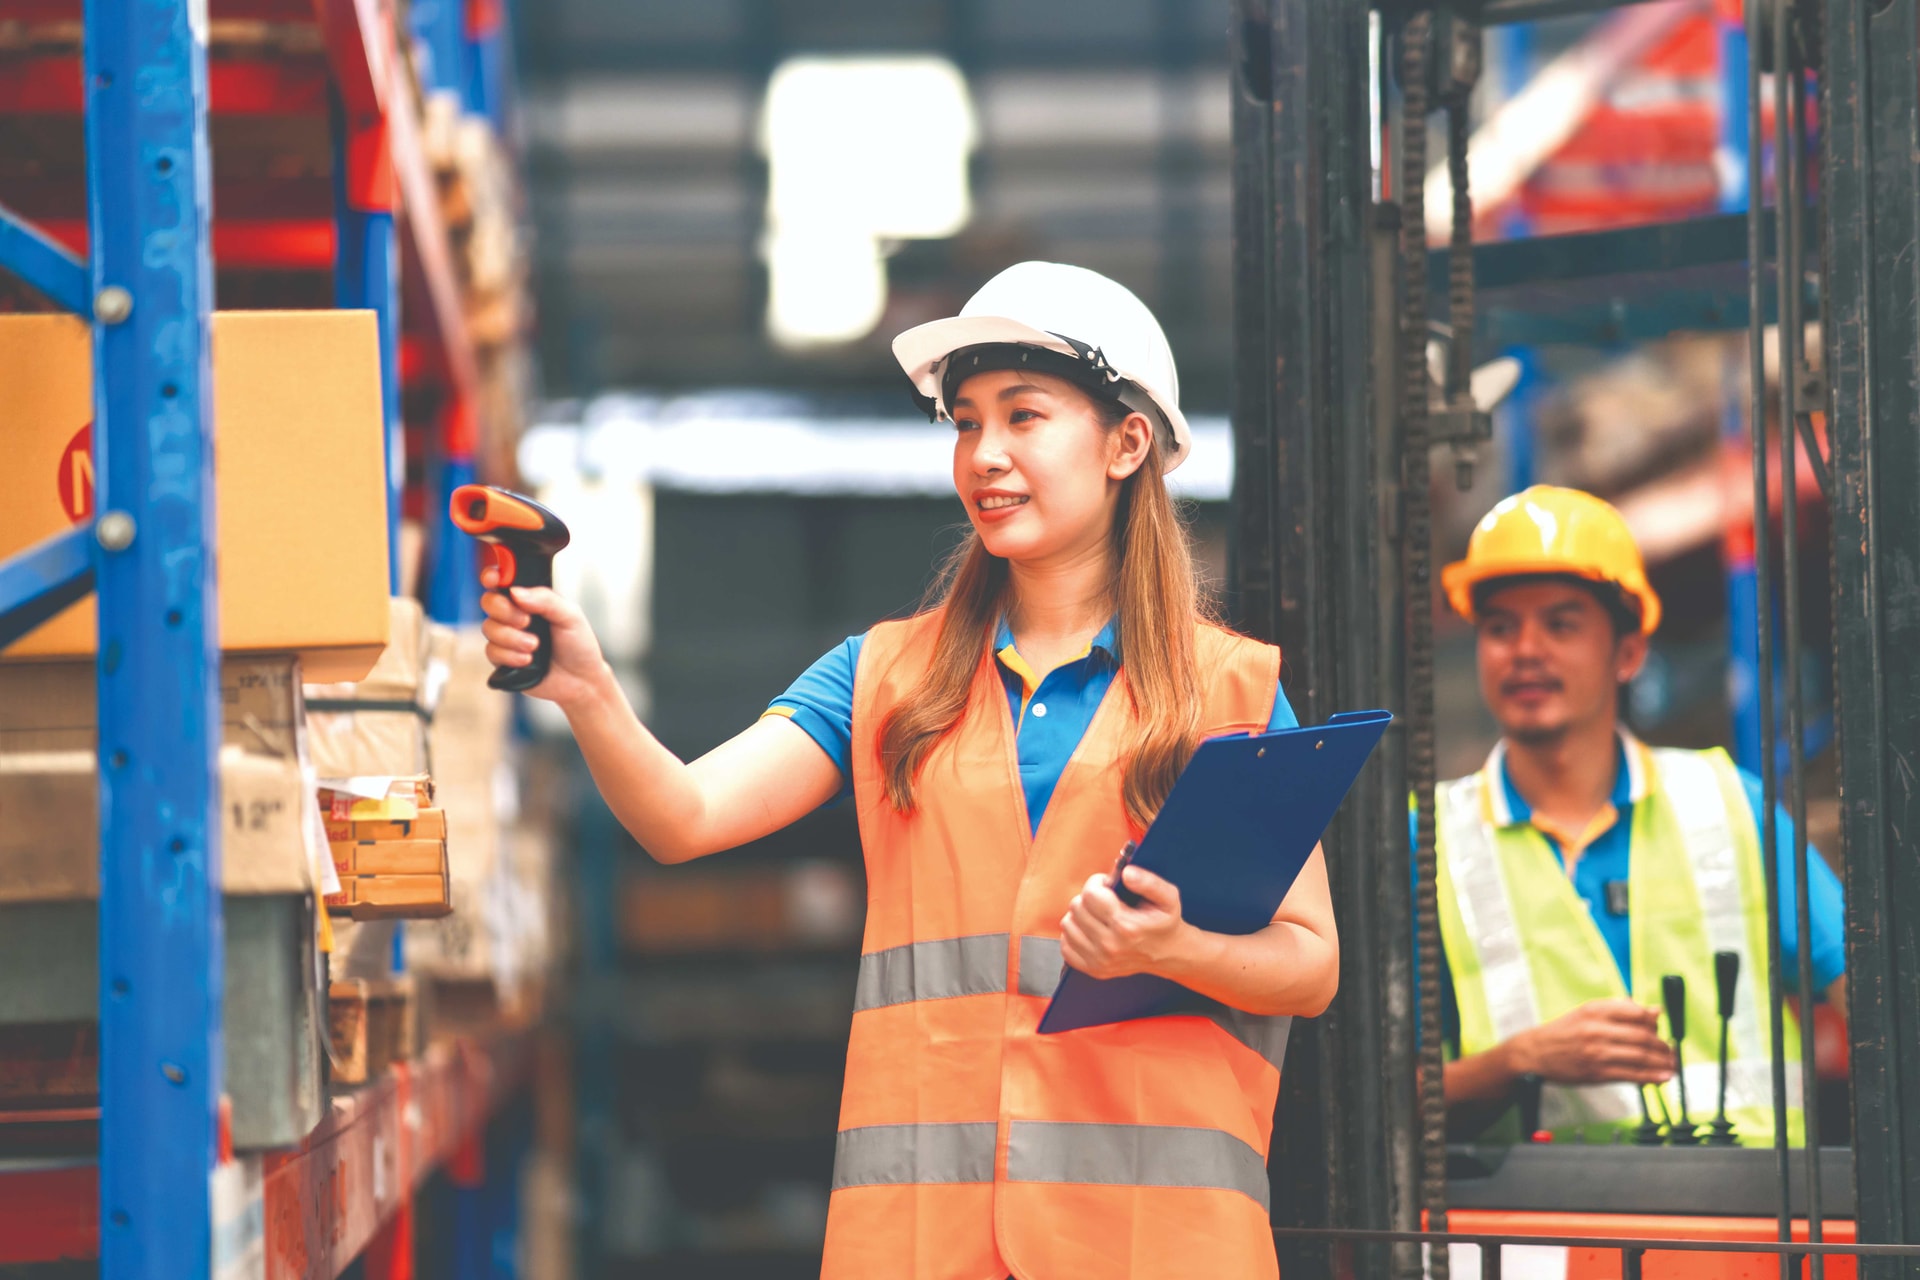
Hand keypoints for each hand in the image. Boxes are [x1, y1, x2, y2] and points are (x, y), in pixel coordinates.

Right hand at [478, 566, 609, 710]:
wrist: (581, 681)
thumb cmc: (579, 646)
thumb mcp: (571, 616)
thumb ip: (546, 600)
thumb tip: (516, 592)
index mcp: (531, 600)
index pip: (504, 581)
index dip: (492, 576)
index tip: (494, 579)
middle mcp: (515, 616)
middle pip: (489, 602)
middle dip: (504, 611)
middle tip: (527, 622)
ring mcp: (507, 637)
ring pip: (488, 628)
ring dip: (511, 638)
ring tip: (534, 646)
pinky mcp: (503, 659)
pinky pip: (492, 652)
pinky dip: (510, 656)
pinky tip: (528, 661)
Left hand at [1059, 863, 1191, 980]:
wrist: (1169, 953)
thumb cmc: (1165, 922)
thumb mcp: (1168, 897)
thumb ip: (1149, 881)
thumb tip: (1125, 873)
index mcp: (1126, 926)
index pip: (1090, 894)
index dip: (1097, 883)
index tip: (1108, 885)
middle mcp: (1110, 946)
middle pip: (1076, 907)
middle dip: (1089, 898)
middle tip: (1106, 901)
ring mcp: (1099, 960)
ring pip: (1067, 925)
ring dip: (1080, 916)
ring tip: (1099, 915)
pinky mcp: (1093, 969)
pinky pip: (1065, 946)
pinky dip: (1075, 935)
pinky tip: (1091, 931)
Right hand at [1508, 998, 1675, 1085]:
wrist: (1535, 1054)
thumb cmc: (1564, 1032)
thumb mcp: (1588, 1013)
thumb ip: (1621, 1010)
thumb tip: (1655, 1011)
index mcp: (1595, 1010)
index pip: (1636, 1013)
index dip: (1654, 1022)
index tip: (1661, 1028)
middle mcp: (1596, 1029)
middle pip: (1642, 1036)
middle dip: (1662, 1046)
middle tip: (1670, 1051)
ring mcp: (1597, 1052)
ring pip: (1640, 1057)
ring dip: (1661, 1063)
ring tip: (1671, 1065)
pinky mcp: (1597, 1073)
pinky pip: (1631, 1075)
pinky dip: (1651, 1077)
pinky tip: (1662, 1078)